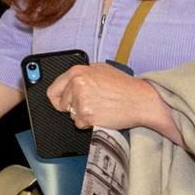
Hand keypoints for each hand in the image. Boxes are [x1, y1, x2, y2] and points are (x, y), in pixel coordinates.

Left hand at [46, 63, 165, 132]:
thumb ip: (83, 74)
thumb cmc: (126, 86)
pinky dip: (89, 123)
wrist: (142, 100)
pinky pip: (80, 124)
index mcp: (77, 72)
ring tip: (100, 107)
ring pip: (71, 115)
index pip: (53, 90)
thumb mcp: (102, 69)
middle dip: (73, 107)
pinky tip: (102, 115)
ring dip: (82, 115)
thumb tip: (70, 81)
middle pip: (61, 105)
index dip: (58, 99)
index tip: (63, 102)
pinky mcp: (87, 115)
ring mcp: (81, 100)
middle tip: (91, 104)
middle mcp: (77, 84)